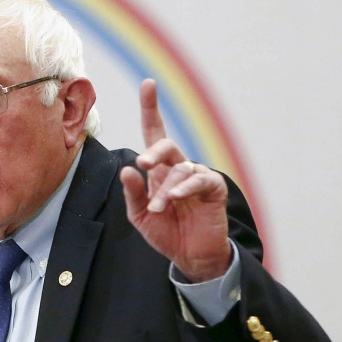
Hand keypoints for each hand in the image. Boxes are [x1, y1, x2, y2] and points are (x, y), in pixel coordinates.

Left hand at [118, 79, 232, 281]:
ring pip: (180, 168)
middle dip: (154, 152)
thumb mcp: (140, 215)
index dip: (151, 109)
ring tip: (159, 208)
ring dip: (166, 189)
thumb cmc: (166, 233)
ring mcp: (197, 177)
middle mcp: (177, 168)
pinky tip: (176, 198)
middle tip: (143, 164)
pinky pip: (200, 180)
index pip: (154, 133)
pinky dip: (186, 187)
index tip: (148, 84)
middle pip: (166, 145)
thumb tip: (128, 169)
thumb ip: (133, 193)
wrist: (190, 257)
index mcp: (159, 170)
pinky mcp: (213, 189)